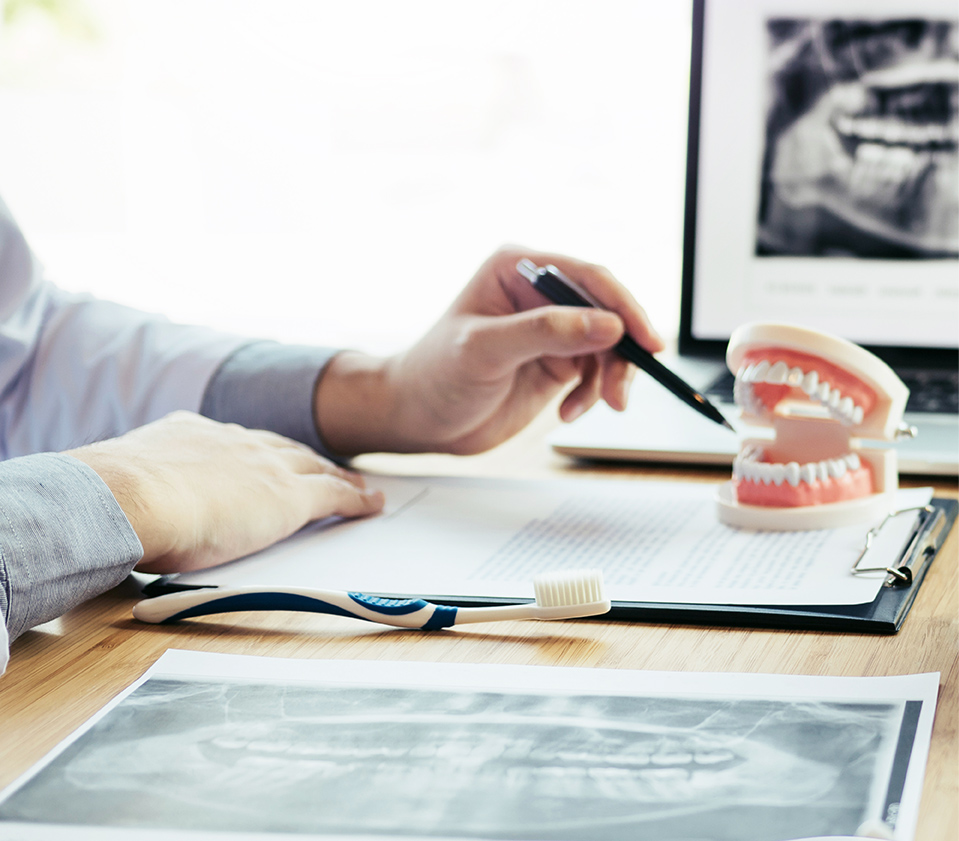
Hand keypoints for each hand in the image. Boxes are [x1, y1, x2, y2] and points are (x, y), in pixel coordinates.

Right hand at [67, 411, 383, 572]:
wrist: (129, 497)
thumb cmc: (113, 499)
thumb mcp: (126, 480)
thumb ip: (139, 484)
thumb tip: (121, 501)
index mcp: (193, 434)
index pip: (237, 441)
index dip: (259, 450)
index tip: (268, 455)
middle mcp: (235, 442)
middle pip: (283, 448)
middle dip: (305, 457)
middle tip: (325, 466)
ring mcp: (265, 467)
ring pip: (314, 467)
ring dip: (336, 475)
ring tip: (356, 484)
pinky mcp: (288, 497)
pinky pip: (334, 494)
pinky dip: (356, 498)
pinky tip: (370, 502)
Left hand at [315, 246, 663, 455]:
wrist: (418, 420)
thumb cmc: (435, 376)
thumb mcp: (486, 350)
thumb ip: (546, 332)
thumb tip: (608, 324)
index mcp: (517, 268)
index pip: (587, 276)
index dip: (623, 307)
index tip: (646, 341)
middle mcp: (538, 293)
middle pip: (606, 311)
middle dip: (620, 351)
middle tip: (621, 391)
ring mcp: (549, 328)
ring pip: (607, 344)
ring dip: (610, 378)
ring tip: (590, 408)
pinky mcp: (555, 361)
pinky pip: (595, 371)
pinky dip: (592, 394)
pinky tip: (568, 412)